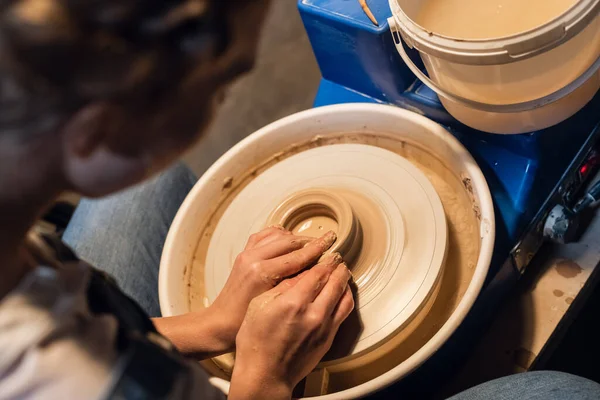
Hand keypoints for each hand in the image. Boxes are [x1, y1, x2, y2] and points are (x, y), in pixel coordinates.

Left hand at [210, 226, 336, 347]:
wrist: (220, 323)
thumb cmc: (245, 322)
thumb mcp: (274, 306)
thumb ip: (293, 287)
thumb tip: (315, 273)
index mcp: (262, 272)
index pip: (297, 256)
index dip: (318, 249)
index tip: (332, 243)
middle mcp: (254, 259)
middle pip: (290, 242)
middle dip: (310, 241)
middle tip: (327, 240)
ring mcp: (247, 254)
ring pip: (278, 235)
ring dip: (296, 237)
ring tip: (311, 241)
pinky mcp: (243, 254)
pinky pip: (265, 235)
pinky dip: (279, 234)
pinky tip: (289, 238)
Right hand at [229, 253, 353, 399]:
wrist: (264, 375)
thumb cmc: (255, 341)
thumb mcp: (259, 306)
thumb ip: (282, 287)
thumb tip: (300, 274)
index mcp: (293, 302)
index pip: (317, 273)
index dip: (324, 260)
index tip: (327, 253)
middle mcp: (313, 314)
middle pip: (334, 282)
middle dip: (338, 267)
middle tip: (338, 258)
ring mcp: (324, 327)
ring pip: (344, 297)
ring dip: (344, 282)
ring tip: (342, 273)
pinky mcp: (328, 338)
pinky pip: (344, 313)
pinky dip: (345, 299)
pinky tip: (341, 294)